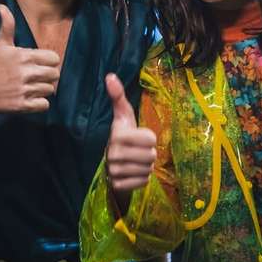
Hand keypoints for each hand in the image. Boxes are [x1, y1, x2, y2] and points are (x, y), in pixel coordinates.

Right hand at [0, 5, 59, 116]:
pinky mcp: (22, 105)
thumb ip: (7, 26)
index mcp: (23, 56)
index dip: (49, 61)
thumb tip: (2, 6)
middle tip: (36, 76)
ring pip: (50, 90)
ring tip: (30, 87)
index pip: (54, 58)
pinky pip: (45, 105)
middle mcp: (25, 72)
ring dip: (42, 89)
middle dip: (47, 76)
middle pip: (55, 74)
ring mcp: (23, 90)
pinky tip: (29, 98)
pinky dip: (40, 103)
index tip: (39, 64)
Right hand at [105, 73, 156, 192]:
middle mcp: (113, 154)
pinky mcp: (118, 186)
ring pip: (148, 170)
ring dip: (145, 166)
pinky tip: (132, 173)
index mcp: (117, 135)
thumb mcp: (123, 116)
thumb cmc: (123, 135)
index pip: (151, 138)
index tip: (139, 137)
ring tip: (135, 162)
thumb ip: (118, 96)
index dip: (149, 138)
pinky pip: (142, 182)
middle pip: (151, 156)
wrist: (111, 164)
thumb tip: (110, 75)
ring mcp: (114, 171)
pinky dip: (141, 179)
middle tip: (138, 151)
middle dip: (149, 154)